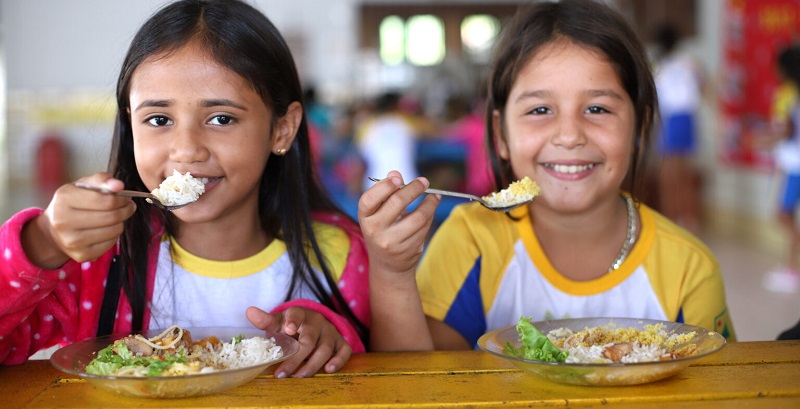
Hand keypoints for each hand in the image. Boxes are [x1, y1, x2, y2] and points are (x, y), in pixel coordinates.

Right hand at [22, 173, 136, 268]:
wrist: (52, 230)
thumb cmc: (73, 203)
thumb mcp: (83, 186)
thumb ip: (102, 180)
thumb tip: (119, 185)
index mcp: (65, 199)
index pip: (106, 201)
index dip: (122, 199)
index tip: (126, 197)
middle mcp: (64, 221)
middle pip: (112, 217)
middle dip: (126, 210)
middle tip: (128, 206)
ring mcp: (72, 241)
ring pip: (114, 231)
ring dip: (121, 222)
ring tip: (116, 217)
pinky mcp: (81, 255)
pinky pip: (111, 244)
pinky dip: (114, 235)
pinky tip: (107, 229)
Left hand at [246, 306, 351, 377]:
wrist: (312, 325)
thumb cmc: (292, 326)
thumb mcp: (278, 322)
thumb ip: (265, 320)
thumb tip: (249, 312)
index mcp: (300, 314)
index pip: (297, 314)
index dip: (293, 321)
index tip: (288, 330)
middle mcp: (317, 322)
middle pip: (309, 339)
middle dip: (297, 357)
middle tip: (283, 373)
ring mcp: (330, 332)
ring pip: (325, 348)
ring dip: (313, 364)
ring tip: (300, 376)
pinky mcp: (340, 342)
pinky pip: (343, 351)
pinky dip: (338, 360)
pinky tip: (328, 370)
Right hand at [358, 171, 439, 350]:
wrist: (388, 265)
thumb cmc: (383, 229)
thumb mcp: (378, 212)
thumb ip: (387, 192)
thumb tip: (395, 173)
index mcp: (364, 217)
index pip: (369, 199)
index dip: (385, 186)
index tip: (399, 178)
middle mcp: (374, 230)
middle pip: (397, 202)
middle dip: (414, 188)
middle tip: (424, 181)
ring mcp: (391, 242)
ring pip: (418, 216)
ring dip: (429, 203)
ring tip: (434, 196)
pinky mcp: (408, 250)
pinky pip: (424, 227)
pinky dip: (430, 215)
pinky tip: (431, 208)